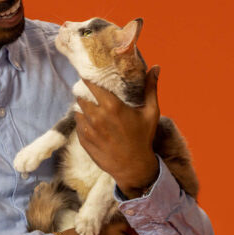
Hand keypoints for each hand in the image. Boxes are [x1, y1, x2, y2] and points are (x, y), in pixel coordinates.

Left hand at [75, 66, 160, 197]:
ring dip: (83, 107)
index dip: (89, 79)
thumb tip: (156, 67)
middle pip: (81, 96)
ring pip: (77, 110)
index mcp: (112, 106)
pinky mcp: (83, 141)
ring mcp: (88, 130)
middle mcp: (97, 116)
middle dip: (84, 93)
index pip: (91, 84)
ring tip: (92, 108)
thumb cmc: (143, 138)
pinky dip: (82, 121)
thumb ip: (151, 88)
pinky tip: (92, 123)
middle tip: (91, 92)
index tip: (91, 77)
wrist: (133, 167)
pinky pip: (78, 125)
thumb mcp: (151, 113)